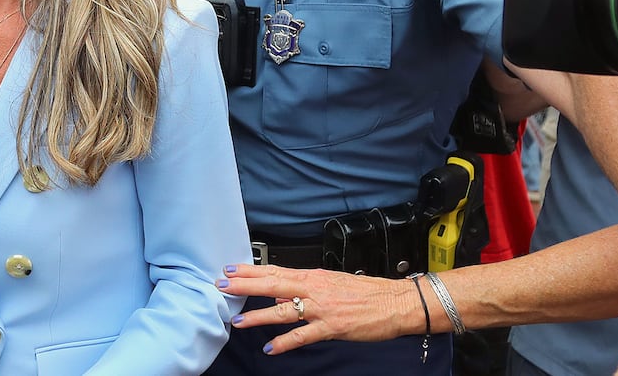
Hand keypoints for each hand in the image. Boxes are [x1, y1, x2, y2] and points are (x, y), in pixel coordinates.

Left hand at [216, 264, 418, 353]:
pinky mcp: (332, 327)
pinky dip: (285, 342)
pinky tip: (270, 348)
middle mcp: (314, 289)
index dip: (251, 270)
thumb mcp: (331, 284)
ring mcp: (322, 309)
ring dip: (258, 317)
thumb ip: (304, 289)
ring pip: (283, 311)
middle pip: (273, 284)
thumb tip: (279, 297)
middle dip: (245, 285)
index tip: (230, 269)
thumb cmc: (366, 292)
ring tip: (238, 321)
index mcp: (313, 276)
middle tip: (222, 285)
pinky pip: (303, 336)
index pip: (275, 270)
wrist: (395, 302)